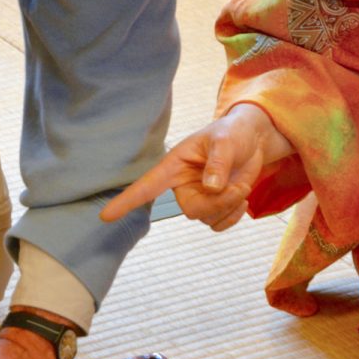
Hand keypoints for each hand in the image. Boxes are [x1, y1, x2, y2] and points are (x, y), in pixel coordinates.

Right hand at [99, 103, 292, 230]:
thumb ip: (218, 162)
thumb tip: (212, 188)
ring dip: (229, 207)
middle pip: (191, 210)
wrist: (251, 140)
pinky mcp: (213, 206)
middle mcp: (181, 185)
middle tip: (238, 189)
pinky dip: (233, 216)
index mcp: (174, 166)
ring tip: (241, 187)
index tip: (106, 216)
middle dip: (217, 204)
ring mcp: (197, 197)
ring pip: (207, 219)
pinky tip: (241, 199)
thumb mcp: (225, 140)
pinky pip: (218, 224)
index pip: (146, 186)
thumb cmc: (231, 133)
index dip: (127, 201)